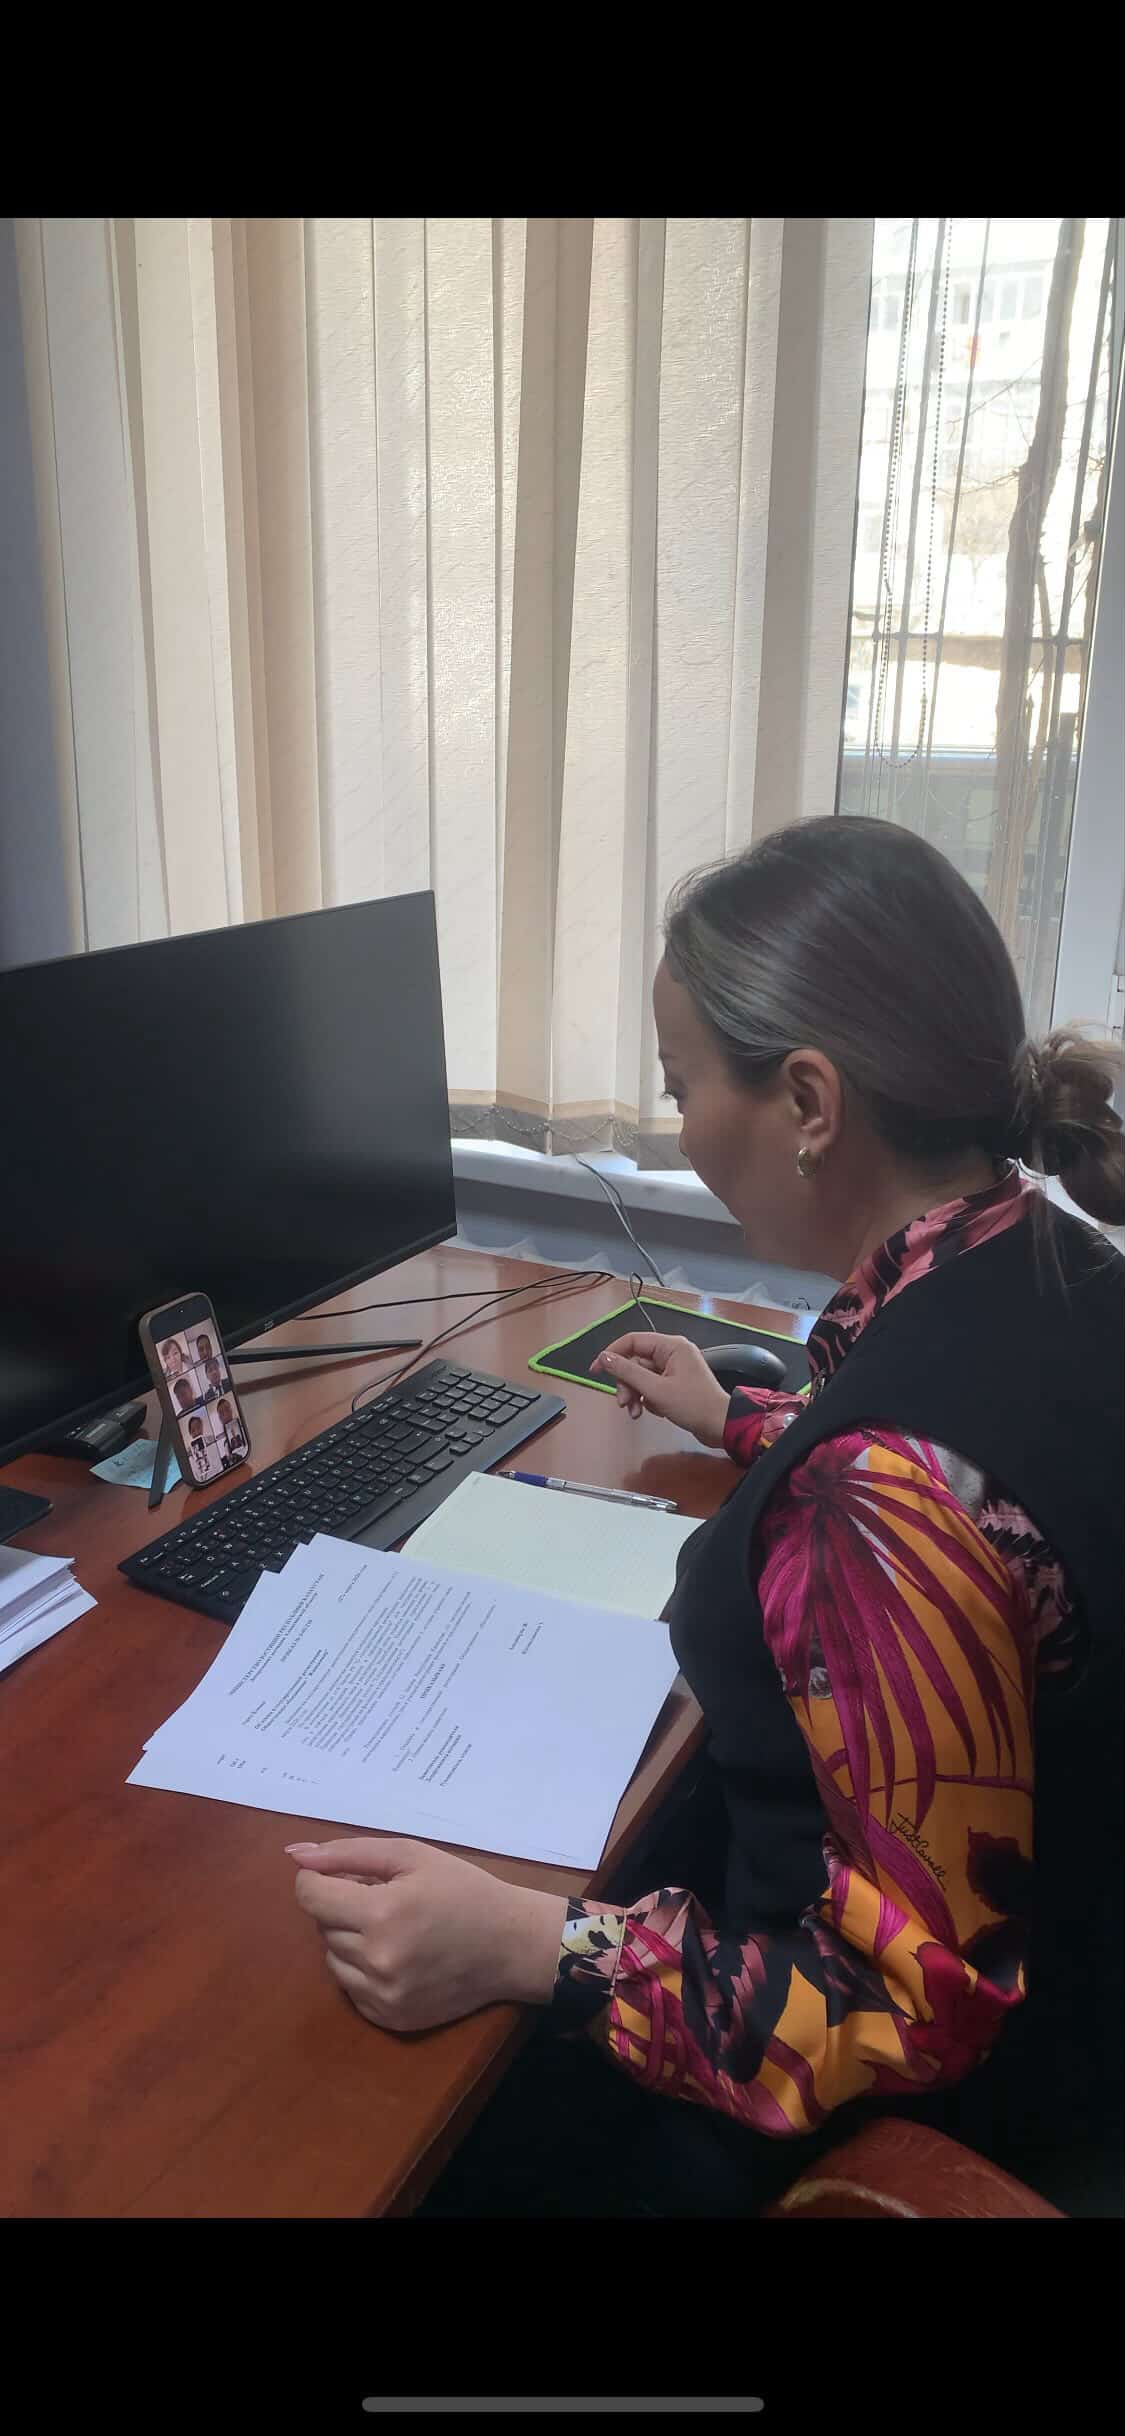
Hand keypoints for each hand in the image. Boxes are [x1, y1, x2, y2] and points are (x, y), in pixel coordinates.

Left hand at [288, 1835, 567, 2033]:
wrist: (510, 1945)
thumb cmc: (463, 1891)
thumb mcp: (411, 1856)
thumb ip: (348, 1853)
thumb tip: (295, 1854)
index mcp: (382, 1913)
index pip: (311, 1897)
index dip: (318, 1880)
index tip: (344, 1876)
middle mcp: (376, 1960)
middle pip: (322, 1926)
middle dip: (342, 1908)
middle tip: (383, 1899)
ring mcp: (382, 1995)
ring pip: (332, 1960)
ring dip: (349, 1940)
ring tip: (391, 1929)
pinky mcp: (389, 2019)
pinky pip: (351, 1989)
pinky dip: (362, 1971)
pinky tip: (397, 1957)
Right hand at [591, 1331, 730, 1447]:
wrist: (721, 1426)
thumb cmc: (692, 1405)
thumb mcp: (656, 1390)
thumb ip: (628, 1372)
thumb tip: (603, 1357)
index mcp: (671, 1346)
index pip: (632, 1341)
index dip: (611, 1353)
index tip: (595, 1370)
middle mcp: (672, 1353)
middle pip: (635, 1362)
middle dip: (626, 1383)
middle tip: (622, 1403)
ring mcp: (674, 1369)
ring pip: (642, 1376)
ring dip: (635, 1394)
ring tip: (635, 1413)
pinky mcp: (675, 1384)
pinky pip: (652, 1386)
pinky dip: (647, 1398)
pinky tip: (650, 1412)